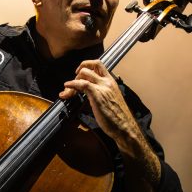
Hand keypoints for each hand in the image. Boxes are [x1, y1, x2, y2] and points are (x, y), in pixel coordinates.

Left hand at [59, 60, 161, 191]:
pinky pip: (82, 84)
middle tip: (72, 85)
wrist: (124, 127)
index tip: (78, 74)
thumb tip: (89, 95)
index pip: (98, 64)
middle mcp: (107, 82)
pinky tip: (66, 89)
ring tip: (67, 92)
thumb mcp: (109, 101)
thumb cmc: (117, 118)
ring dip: (72, 81)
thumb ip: (101, 94)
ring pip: (84, 74)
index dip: (86, 65)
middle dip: (77, 73)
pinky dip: (72, 85)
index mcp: (111, 82)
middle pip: (90, 66)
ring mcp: (103, 87)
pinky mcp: (97, 95)